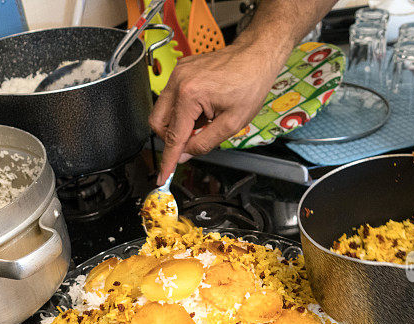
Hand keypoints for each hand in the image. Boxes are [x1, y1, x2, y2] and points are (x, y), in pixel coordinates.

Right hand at [149, 42, 285, 183]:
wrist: (255, 57)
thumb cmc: (250, 84)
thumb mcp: (232, 123)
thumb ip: (205, 142)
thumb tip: (186, 155)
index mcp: (190, 95)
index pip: (173, 136)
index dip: (168, 160)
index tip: (162, 175)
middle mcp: (178, 81)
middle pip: (158, 123)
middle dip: (171, 138)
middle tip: (192, 141)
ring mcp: (177, 73)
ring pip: (162, 110)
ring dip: (178, 123)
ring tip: (204, 120)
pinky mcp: (180, 70)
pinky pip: (171, 97)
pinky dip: (182, 110)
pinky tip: (202, 109)